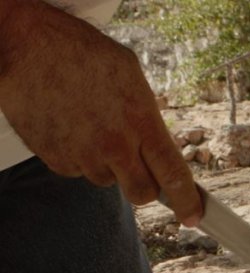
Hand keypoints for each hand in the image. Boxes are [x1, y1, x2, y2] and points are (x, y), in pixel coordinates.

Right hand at [0, 0, 201, 225]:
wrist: (25, 46)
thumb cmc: (78, 51)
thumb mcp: (131, 76)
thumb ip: (148, 116)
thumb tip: (158, 141)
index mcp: (141, 123)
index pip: (173, 176)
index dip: (187, 202)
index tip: (193, 216)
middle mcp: (114, 146)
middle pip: (142, 193)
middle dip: (145, 186)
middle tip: (139, 166)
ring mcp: (83, 156)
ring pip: (107, 180)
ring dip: (107, 164)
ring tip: (92, 126)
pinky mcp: (55, 159)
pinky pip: (77, 171)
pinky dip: (79, 157)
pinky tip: (72, 127)